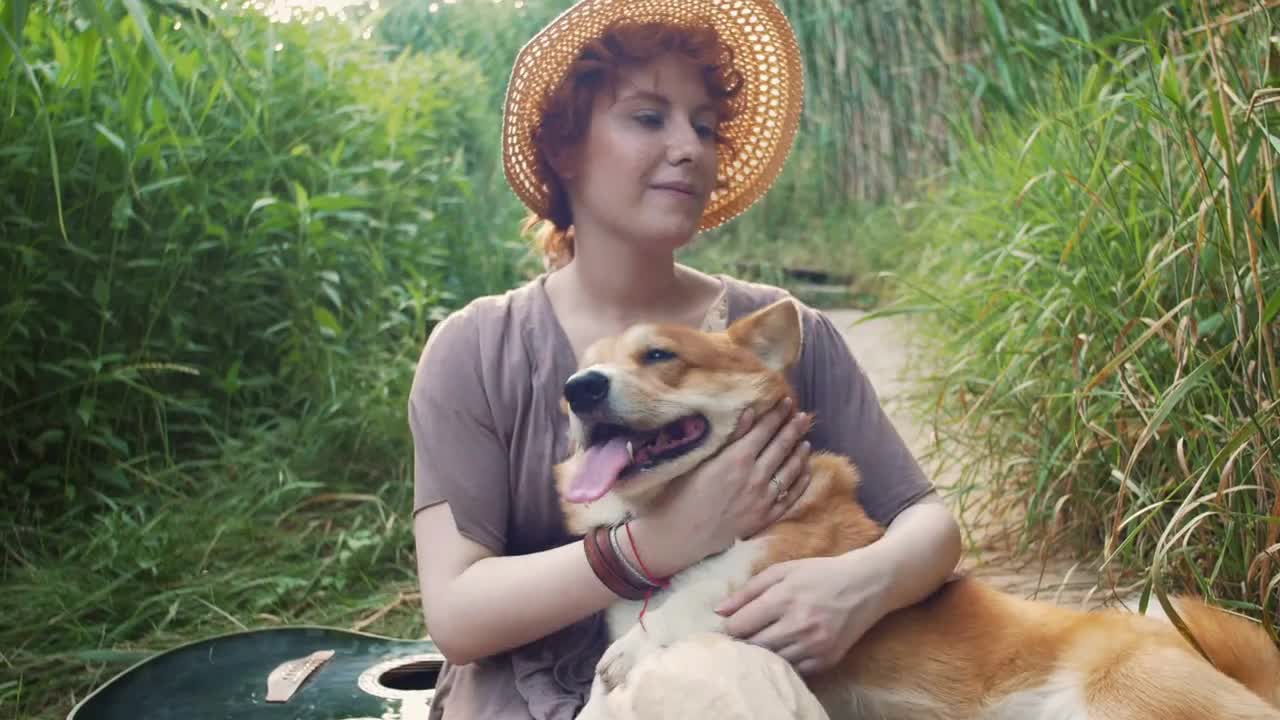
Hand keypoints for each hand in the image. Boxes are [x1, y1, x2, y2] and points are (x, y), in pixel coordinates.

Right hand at [628, 397, 812, 575]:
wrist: (682, 535)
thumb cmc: (683, 493)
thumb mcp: (703, 460)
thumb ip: (731, 437)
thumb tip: (750, 413)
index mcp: (738, 458)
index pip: (765, 430)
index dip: (777, 415)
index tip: (786, 402)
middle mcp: (756, 476)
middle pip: (782, 447)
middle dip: (794, 429)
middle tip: (803, 417)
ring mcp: (764, 498)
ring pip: (790, 471)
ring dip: (800, 454)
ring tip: (806, 441)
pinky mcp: (765, 517)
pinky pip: (790, 497)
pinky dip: (801, 482)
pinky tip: (806, 472)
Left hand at [713, 551, 889, 675]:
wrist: (866, 585)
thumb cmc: (819, 574)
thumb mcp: (782, 571)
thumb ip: (747, 590)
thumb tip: (719, 611)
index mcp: (783, 598)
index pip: (740, 626)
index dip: (730, 628)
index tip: (733, 625)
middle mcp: (798, 624)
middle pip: (754, 647)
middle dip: (743, 643)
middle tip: (744, 637)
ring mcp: (814, 645)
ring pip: (772, 662)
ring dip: (763, 655)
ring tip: (763, 643)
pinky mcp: (827, 660)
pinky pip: (794, 671)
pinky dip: (785, 664)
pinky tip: (784, 651)